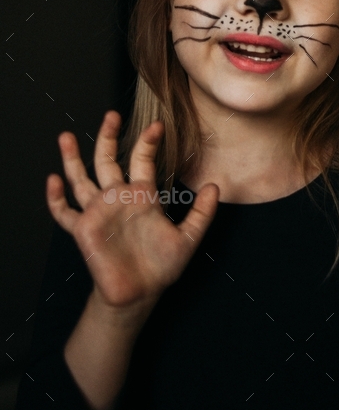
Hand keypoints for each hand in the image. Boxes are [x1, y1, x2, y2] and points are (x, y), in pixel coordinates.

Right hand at [47, 111, 218, 313]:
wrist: (139, 294)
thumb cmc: (161, 267)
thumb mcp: (188, 238)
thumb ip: (202, 213)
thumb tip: (215, 186)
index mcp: (141, 196)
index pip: (142, 160)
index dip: (147, 142)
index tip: (157, 125)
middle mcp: (118, 198)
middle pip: (108, 160)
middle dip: (109, 137)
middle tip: (112, 115)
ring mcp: (98, 212)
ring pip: (81, 179)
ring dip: (73, 159)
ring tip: (66, 136)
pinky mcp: (84, 230)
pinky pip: (65, 212)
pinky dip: (57, 198)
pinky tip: (53, 180)